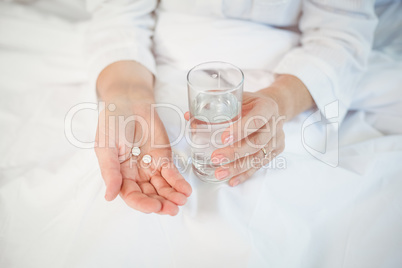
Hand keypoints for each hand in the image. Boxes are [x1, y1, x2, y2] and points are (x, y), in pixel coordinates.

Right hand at [95, 94, 191, 215]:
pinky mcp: (164, 158)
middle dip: (161, 203)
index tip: (154, 206)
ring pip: (162, 187)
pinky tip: (185, 190)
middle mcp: (136, 174)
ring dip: (172, 196)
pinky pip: (172, 173)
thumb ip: (109, 171)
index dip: (142, 203)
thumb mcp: (105, 146)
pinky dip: (179, 182)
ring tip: (181, 201)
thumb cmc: (113, 121)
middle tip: (171, 209)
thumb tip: (109, 196)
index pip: (131, 195)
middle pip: (149, 195)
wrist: (130, 101)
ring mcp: (151, 167)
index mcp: (119, 174)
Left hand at [209, 91, 285, 185]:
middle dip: (235, 153)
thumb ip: (215, 104)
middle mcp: (274, 124)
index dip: (240, 129)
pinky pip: (259, 166)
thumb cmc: (251, 102)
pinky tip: (232, 180)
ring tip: (219, 173)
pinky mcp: (275, 152)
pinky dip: (244, 174)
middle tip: (215, 158)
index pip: (256, 119)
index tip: (222, 138)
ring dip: (237, 167)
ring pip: (258, 157)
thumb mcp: (238, 97)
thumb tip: (189, 115)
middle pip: (257, 142)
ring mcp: (276, 140)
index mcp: (267, 107)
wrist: (274, 107)